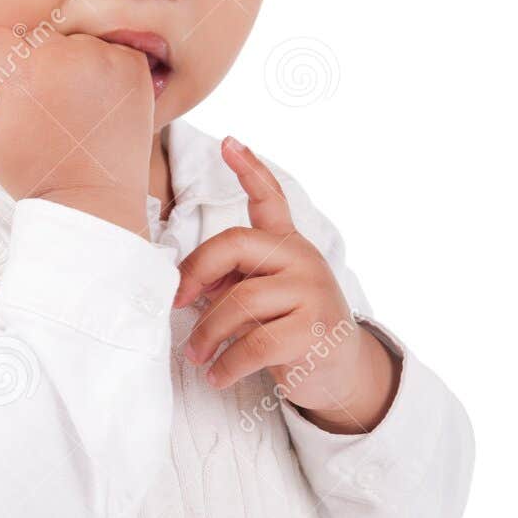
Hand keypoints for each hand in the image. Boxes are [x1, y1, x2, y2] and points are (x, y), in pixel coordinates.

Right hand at [0, 26, 154, 235]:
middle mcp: (66, 53)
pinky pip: (106, 49)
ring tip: (71, 111)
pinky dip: (101, 69)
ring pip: (70, 41)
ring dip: (68, 64)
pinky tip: (96, 105)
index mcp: (22, 68)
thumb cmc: (33, 172)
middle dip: (31, 64)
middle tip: (44, 112)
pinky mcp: (134, 66)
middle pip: (33, 36)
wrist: (95, 202)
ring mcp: (105, 57)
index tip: (12, 103)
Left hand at [173, 137, 400, 433]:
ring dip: (207, 334)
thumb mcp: (266, 296)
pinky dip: (227, 364)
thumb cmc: (291, 329)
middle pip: (235, 246)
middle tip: (176, 302)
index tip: (228, 143)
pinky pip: (254, 344)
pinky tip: (217, 375)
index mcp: (288, 245)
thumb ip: (234, 280)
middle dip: (196, 273)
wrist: (341, 372)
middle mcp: (301, 260)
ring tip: (196, 354)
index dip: (249, 169)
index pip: (271, 199)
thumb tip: (185, 287)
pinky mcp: (311, 331)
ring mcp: (310, 293)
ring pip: (239, 302)